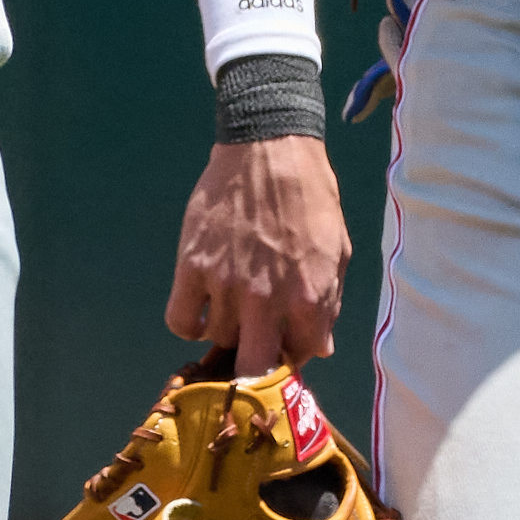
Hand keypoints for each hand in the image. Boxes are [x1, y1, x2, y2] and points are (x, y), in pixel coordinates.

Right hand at [167, 137, 350, 374]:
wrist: (269, 148)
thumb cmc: (311, 197)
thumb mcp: (338, 250)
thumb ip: (328, 304)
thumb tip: (319, 349)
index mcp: (308, 297)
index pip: (300, 356)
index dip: (295, 353)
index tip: (288, 341)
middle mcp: (265, 299)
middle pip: (252, 370)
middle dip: (256, 370)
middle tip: (254, 351)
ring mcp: (224, 284)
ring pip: (218, 340)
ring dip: (227, 332)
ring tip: (234, 307)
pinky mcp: (191, 267)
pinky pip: (181, 321)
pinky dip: (190, 323)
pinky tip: (202, 307)